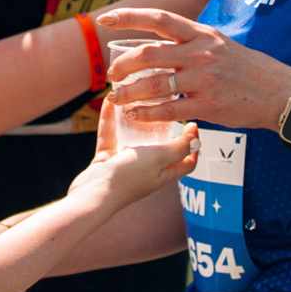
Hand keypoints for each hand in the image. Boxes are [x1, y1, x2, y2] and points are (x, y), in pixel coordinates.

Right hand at [72, 113, 197, 206]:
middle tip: (163, 105)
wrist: (94, 192)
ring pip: (133, 137)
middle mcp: (148, 169)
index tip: (192, 124)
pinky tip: (109, 103)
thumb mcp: (160, 158)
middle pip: (160, 145)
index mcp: (165, 173)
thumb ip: (178, 148)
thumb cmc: (130, 177)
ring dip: (133, 119)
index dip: (193, 145)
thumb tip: (196, 139)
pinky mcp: (107, 159)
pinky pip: (111, 134)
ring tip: (135, 99)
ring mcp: (126, 164)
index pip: (187, 161)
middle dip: (162, 125)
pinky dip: (110, 119)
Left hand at [97, 7, 290, 133]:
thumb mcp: (219, 44)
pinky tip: (135, 115)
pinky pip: (168, 110)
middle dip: (122, 66)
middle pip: (148, 54)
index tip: (107, 18)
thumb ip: (189, 43)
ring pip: (153, 85)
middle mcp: (201, 53)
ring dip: (128, 93)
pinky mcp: (208, 105)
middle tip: (112, 75)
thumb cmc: (244, 68)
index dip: (130, 17)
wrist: (278, 92)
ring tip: (117, 98)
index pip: (160, 19)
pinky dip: (146, 114)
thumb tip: (156, 44)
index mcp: (201, 34)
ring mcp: (204, 79)